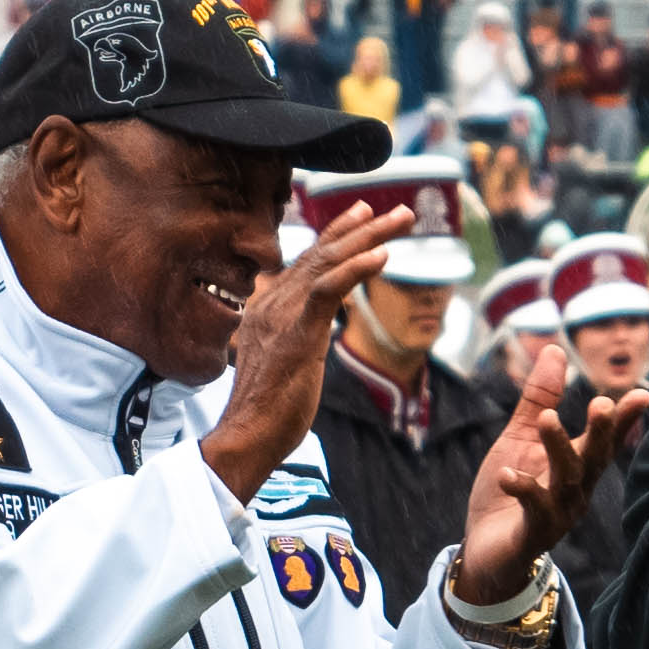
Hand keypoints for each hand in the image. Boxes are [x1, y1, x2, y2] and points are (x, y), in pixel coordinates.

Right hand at [196, 199, 411, 498]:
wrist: (246, 437)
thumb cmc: (267, 412)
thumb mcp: (282, 364)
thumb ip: (294, 338)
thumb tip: (310, 335)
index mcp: (266, 307)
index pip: (306, 261)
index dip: (337, 235)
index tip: (363, 214)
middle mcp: (271, 302)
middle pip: (322, 254)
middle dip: (362, 228)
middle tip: (398, 211)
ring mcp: (282, 315)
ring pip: (328, 263)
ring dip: (368, 238)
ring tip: (401, 220)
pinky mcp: (297, 333)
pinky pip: (328, 290)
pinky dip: (355, 269)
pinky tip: (382, 255)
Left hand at [456, 340, 646, 613]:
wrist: (485, 552)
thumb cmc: (506, 493)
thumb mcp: (519, 438)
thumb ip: (538, 398)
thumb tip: (555, 348)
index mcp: (577, 467)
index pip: (605, 440)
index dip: (623, 420)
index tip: (642, 395)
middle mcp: (575, 491)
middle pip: (595, 459)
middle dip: (601, 432)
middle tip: (603, 403)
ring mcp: (558, 514)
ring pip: (567, 479)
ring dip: (559, 448)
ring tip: (546, 419)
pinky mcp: (533, 534)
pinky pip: (534, 510)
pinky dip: (523, 489)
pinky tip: (508, 473)